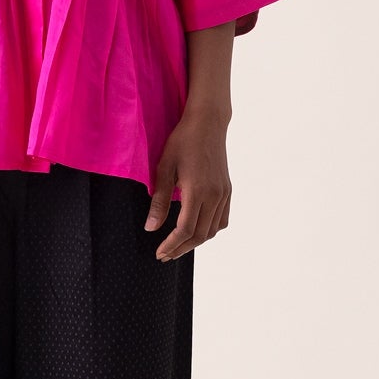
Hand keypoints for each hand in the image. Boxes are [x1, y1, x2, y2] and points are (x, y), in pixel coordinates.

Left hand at [145, 108, 231, 258]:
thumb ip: (159, 201)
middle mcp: (215, 196)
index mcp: (198, 191)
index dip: (171, 245)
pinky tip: (197, 232)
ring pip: (212, 230)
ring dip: (195, 242)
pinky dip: (210, 231)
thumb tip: (150, 228)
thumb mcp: (164, 168)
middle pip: (199, 235)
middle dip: (181, 248)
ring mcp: (224, 193)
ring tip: (178, 246)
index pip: (184, 230)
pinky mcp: (228, 190)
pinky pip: (222, 219)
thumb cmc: (182, 141)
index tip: (159, 252)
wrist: (208, 123)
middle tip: (165, 255)